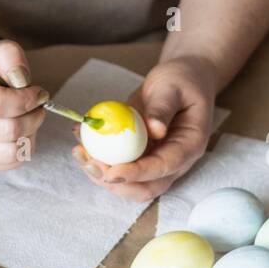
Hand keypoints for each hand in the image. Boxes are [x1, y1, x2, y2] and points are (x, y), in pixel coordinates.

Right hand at [0, 39, 47, 171]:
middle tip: (38, 106)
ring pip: (10, 152)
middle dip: (33, 117)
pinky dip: (24, 149)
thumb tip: (21, 79)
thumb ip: (10, 56)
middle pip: (8, 130)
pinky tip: (21, 133)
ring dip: (31, 135)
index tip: (39, 92)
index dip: (26, 99)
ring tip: (30, 119)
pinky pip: (9, 163)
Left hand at [72, 54, 216, 201]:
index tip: (111, 171)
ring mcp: (156, 160)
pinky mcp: (140, 155)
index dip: (136, 173)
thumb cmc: (182, 80)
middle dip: (115, 182)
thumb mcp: (172, 86)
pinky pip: (118, 164)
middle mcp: (174, 161)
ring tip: (79, 152)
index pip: (163, 168)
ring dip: (102, 174)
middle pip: (146, 187)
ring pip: (129, 183)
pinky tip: (80, 139)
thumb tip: (154, 129)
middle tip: (88, 163)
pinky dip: (97, 157)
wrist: (181, 79)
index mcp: (189, 146)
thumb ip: (163, 107)